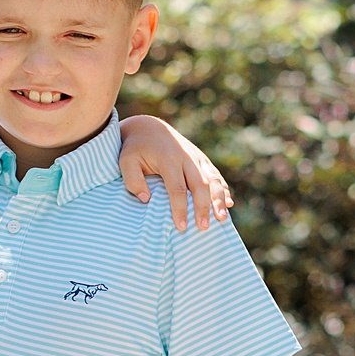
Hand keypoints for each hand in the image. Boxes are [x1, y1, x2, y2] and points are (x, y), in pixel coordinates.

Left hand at [116, 114, 233, 231]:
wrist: (148, 128)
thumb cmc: (134, 149)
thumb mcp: (125, 161)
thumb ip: (133, 180)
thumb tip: (146, 199)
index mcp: (168, 159)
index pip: (177, 188)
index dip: (180, 208)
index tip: (181, 227)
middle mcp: (187, 157)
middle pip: (200, 185)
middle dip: (203, 207)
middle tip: (203, 227)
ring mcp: (197, 157)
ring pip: (213, 180)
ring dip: (218, 200)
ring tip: (221, 219)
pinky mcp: (202, 159)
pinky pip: (216, 175)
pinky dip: (223, 189)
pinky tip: (228, 204)